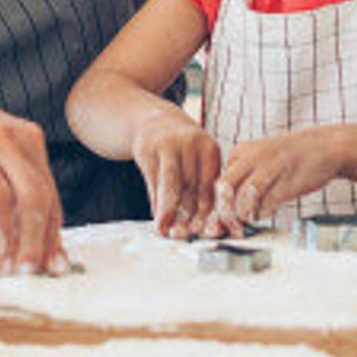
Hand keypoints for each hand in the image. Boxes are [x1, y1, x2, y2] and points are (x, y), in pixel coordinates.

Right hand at [0, 80, 65, 277]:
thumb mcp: (3, 143)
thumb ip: (24, 182)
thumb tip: (44, 237)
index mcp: (26, 138)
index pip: (49, 192)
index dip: (53, 232)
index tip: (55, 263)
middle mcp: (2, 142)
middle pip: (31, 196)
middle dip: (35, 240)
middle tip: (32, 270)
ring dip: (4, 243)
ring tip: (4, 271)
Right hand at [130, 109, 220, 239]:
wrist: (153, 121)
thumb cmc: (181, 149)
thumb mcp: (196, 160)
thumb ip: (201, 188)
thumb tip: (205, 225)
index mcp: (208, 148)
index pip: (210, 183)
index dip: (209, 209)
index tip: (206, 230)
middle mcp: (190, 143)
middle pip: (191, 185)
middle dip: (189, 213)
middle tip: (186, 235)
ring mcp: (167, 144)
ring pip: (171, 182)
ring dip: (168, 208)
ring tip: (166, 229)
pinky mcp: (146, 149)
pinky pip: (152, 180)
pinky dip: (155, 201)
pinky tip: (156, 217)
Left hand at [214, 128, 345, 229]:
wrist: (324, 147)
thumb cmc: (290, 158)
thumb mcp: (260, 161)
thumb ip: (242, 180)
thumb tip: (225, 210)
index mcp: (241, 152)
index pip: (217, 182)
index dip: (216, 206)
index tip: (217, 223)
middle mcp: (251, 158)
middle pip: (225, 190)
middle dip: (224, 214)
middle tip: (231, 228)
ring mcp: (269, 168)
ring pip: (243, 197)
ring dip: (243, 216)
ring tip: (250, 220)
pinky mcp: (286, 181)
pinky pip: (266, 203)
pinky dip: (263, 213)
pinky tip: (269, 212)